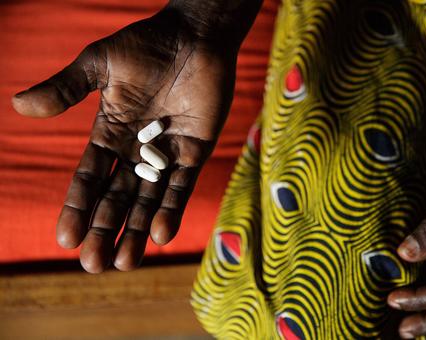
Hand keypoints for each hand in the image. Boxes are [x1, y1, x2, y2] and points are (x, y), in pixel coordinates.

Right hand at [11, 6, 241, 272]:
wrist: (193, 37)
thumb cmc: (146, 46)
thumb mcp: (99, 65)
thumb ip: (66, 88)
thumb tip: (19, 107)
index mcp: (110, 134)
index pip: (90, 178)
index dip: (78, 208)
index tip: (65, 239)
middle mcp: (137, 151)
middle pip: (117, 198)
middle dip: (105, 230)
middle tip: (93, 265)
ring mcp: (167, 154)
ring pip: (149, 200)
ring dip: (137, 231)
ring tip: (124, 263)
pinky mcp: (195, 151)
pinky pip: (182, 185)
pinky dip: (172, 209)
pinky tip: (161, 234)